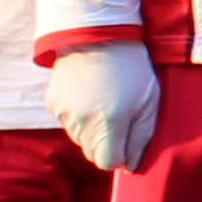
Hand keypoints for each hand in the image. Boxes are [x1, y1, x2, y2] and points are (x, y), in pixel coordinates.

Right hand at [47, 45, 160, 174]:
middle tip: (118, 117)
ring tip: (104, 102)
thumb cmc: (132, 69)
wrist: (98, 34)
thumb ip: (141, 139)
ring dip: (92, 130)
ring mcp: (63, 112)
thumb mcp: (148, 103)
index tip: (126, 139)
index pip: (107, 163)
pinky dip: (78, 116)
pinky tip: (89, 94)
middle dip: (106, 144)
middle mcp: (82, 122)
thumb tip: (131, 167)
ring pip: (79, 139)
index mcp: (109, 123)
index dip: (119, 156)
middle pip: (92, 153)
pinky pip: (68, 122)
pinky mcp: (53, 102)